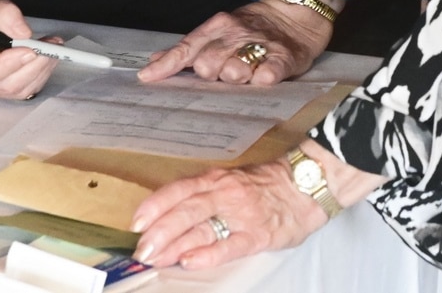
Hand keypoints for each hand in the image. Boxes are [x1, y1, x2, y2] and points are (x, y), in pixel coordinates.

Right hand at [0, 0, 55, 100]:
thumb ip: (6, 14)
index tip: (31, 49)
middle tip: (51, 45)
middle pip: (4, 85)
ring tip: (51, 47)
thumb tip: (24, 34)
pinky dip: (39, 74)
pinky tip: (45, 56)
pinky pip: (22, 90)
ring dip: (40, 70)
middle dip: (33, 66)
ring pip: (17, 90)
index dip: (10, 64)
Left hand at [131, 159, 326, 269]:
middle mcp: (224, 193)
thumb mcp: (230, 182)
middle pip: (185, 211)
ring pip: (202, 227)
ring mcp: (241, 213)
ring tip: (156, 257)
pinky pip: (229, 245)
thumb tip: (170, 219)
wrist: (306, 186)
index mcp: (216, 180)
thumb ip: (203, 197)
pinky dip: (208, 253)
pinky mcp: (257, 234)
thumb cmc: (265, 186)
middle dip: (159, 231)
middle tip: (141, 250)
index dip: (155, 206)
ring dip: (175, 244)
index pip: (178, 190)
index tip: (135, 223)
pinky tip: (190, 261)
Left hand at [136, 0, 333, 84]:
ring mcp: (260, 45)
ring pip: (235, 69)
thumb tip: (154, 62)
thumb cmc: (252, 28)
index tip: (147, 77)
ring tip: (244, 75)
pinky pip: (269, 71)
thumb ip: (189, 49)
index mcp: (217, 28)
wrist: (297, 14)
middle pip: (208, 64)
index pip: (187, 48)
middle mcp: (235, 35)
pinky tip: (262, 78)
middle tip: (222, 74)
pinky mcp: (285, 56)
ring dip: (235, 78)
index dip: (167, 64)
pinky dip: (263, 78)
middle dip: (210, 75)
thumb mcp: (218, 31)